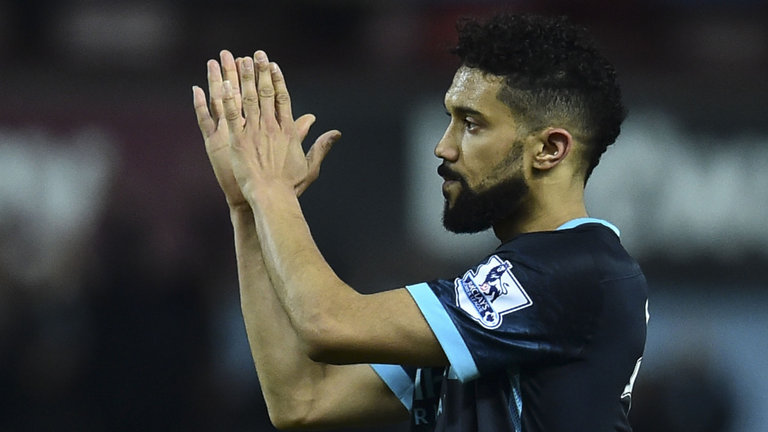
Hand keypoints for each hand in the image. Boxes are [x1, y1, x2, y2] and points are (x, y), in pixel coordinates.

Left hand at [221, 51, 339, 201]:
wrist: (272, 196)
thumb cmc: (290, 185)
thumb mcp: (310, 165)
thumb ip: (321, 146)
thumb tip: (336, 133)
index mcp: (287, 131)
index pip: (283, 99)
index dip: (277, 80)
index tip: (273, 66)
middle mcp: (271, 127)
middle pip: (265, 93)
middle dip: (261, 72)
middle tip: (257, 54)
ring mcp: (254, 132)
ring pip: (248, 99)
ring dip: (244, 78)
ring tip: (240, 60)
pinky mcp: (238, 141)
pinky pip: (232, 116)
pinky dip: (228, 99)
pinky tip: (223, 85)